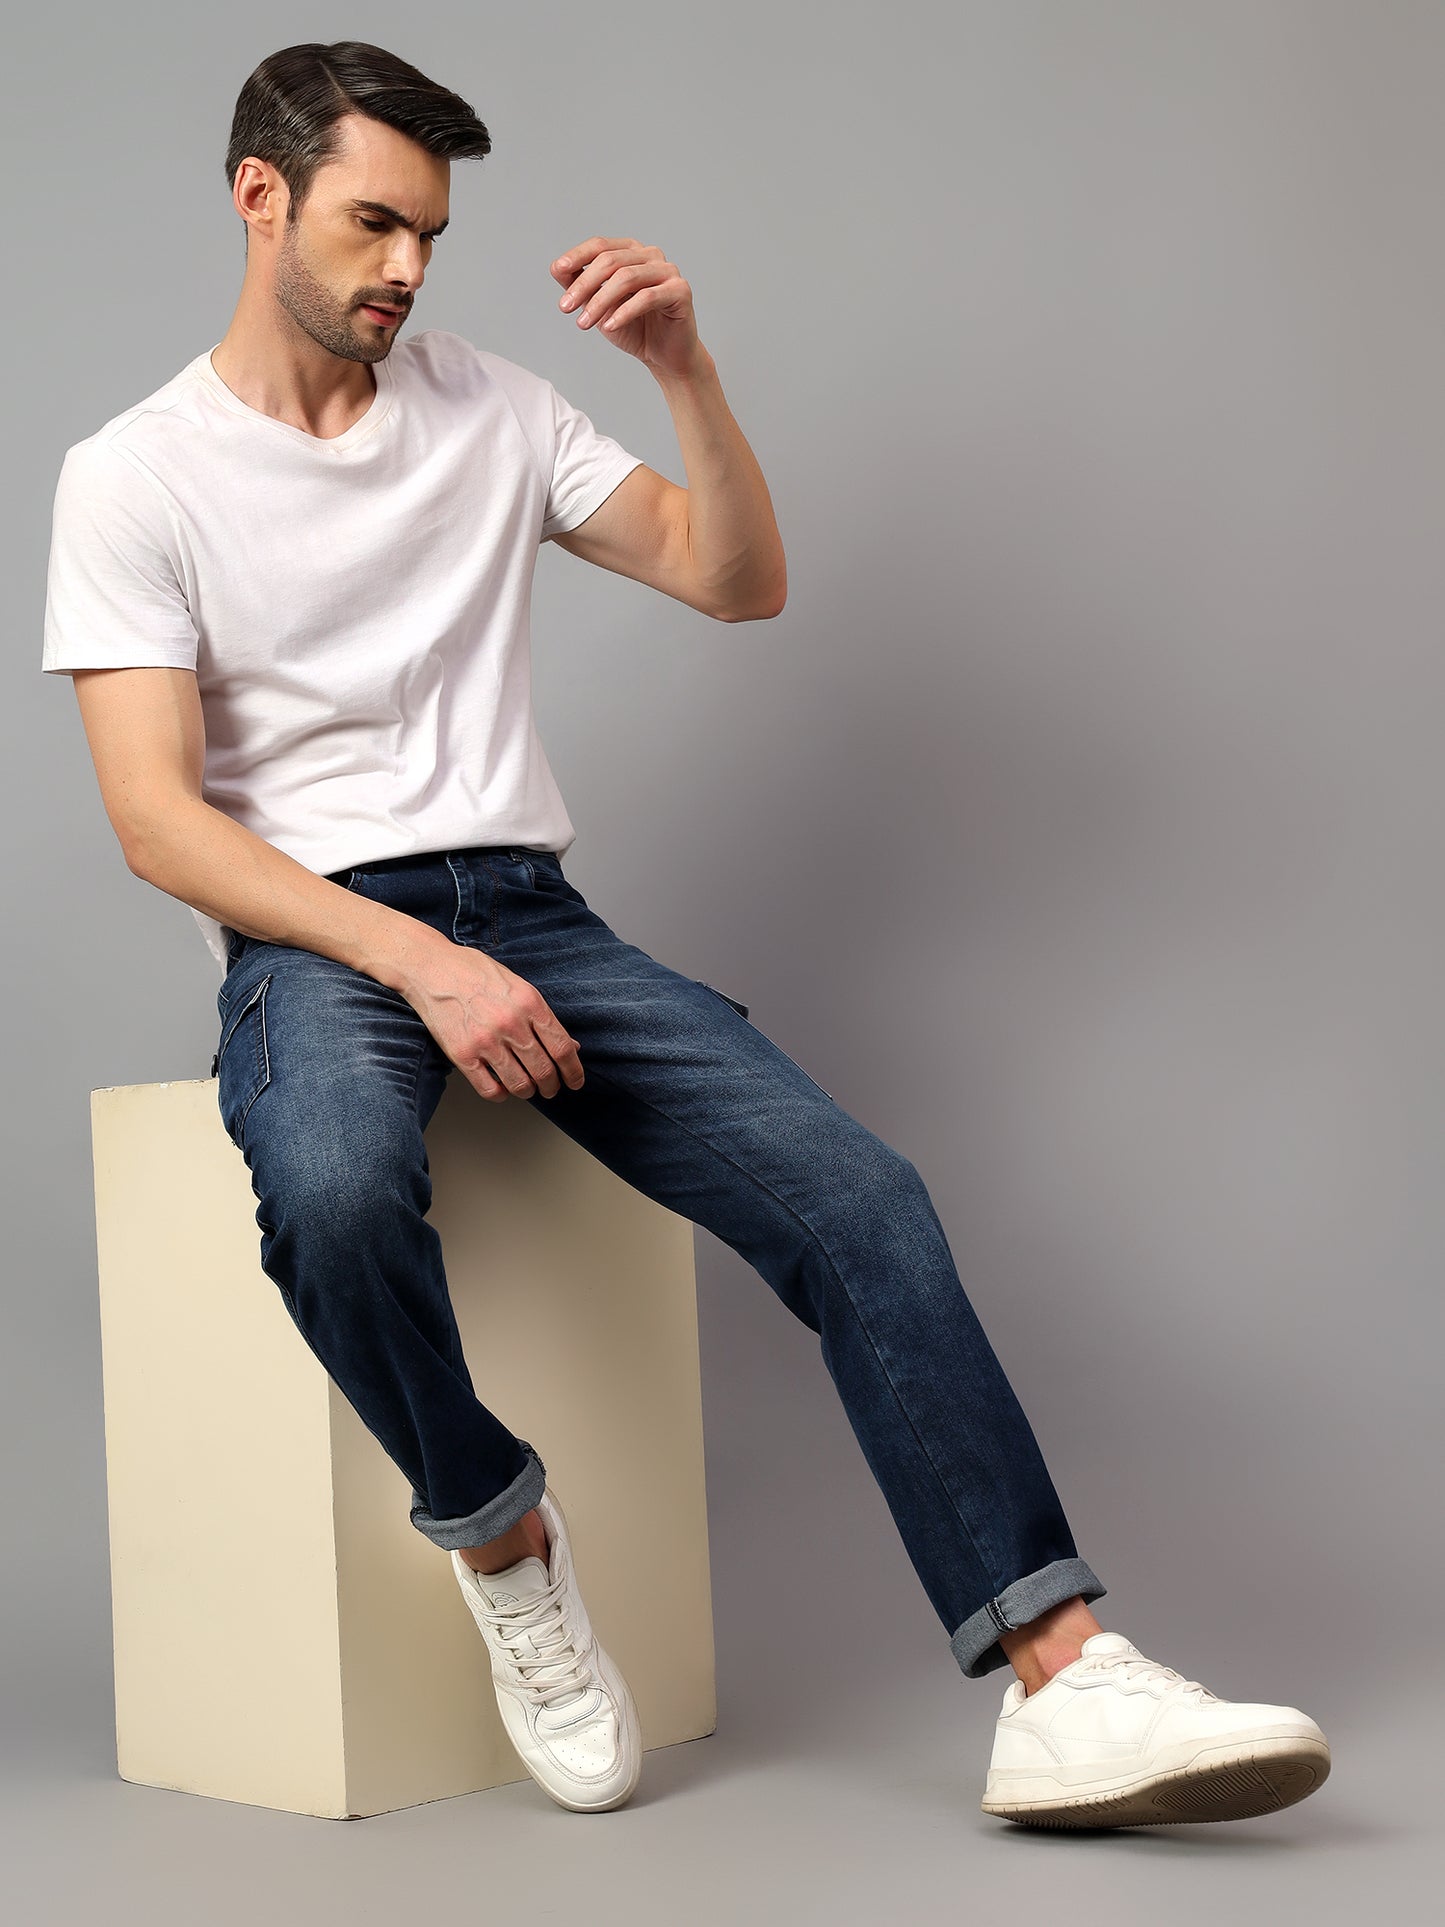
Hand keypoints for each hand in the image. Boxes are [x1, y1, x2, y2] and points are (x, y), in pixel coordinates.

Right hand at [406, 946, 583, 1103]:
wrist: (432, 967)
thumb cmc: (475, 973)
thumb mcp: (518, 986)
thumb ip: (542, 1017)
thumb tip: (570, 1046)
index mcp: (530, 1003)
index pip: (562, 1048)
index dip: (573, 1071)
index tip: (575, 1081)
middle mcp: (511, 1023)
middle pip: (544, 1071)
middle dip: (552, 1086)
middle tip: (551, 1089)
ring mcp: (486, 1041)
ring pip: (520, 1084)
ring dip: (528, 1092)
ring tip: (528, 1089)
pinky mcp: (462, 1054)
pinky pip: (490, 1089)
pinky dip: (501, 1095)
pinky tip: (502, 1088)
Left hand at [550, 235, 705, 378]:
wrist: (664, 356)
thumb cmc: (634, 328)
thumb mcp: (600, 306)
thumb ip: (581, 286)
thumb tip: (557, 268)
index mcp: (631, 252)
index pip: (600, 245)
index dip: (577, 256)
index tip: (558, 270)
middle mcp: (651, 255)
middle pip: (611, 261)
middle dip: (584, 285)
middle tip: (565, 307)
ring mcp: (668, 271)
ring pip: (627, 278)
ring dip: (600, 301)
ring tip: (583, 323)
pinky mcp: (680, 290)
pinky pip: (647, 297)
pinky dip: (624, 312)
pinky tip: (610, 326)